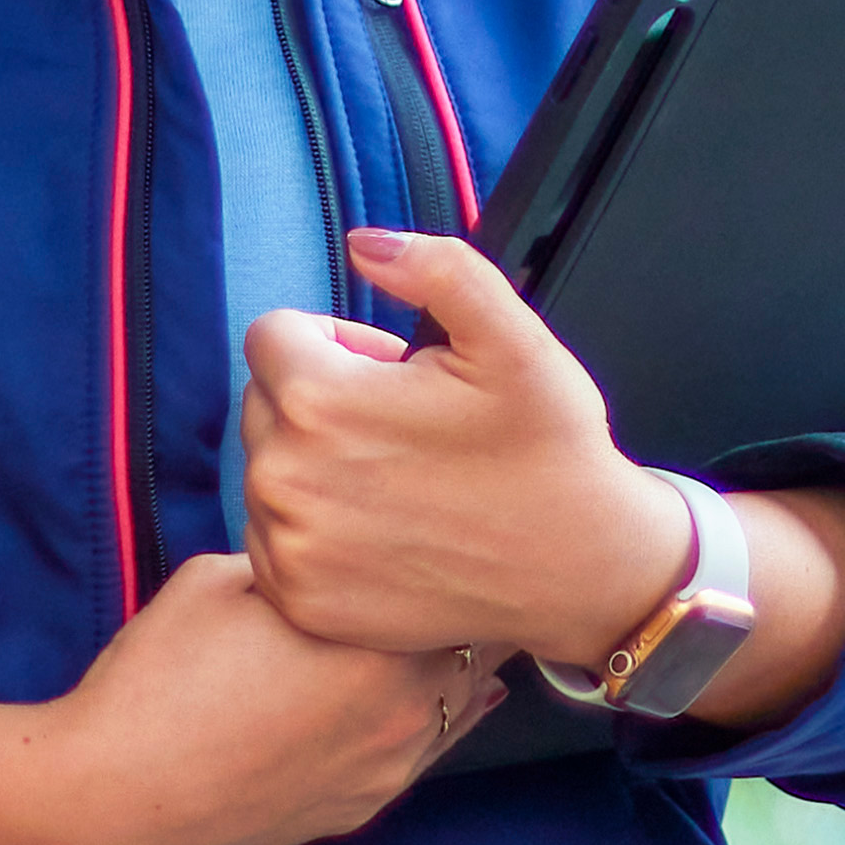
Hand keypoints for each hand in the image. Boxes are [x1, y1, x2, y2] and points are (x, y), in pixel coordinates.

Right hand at [41, 551, 494, 844]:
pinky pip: (428, 752)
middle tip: (475, 568)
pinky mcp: (362, 807)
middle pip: (477, 646)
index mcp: (378, 640)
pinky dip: (445, 716)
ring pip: (464, 704)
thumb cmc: (160, 677)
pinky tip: (465, 693)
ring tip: (479, 624)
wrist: (118, 794)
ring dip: (467, 664)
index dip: (462, 552)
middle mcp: (404, 709)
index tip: (462, 527)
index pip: (458, 587)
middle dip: (471, 607)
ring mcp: (387, 767)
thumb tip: (329, 550)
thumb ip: (297, 560)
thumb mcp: (222, 577)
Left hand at [240, 230, 688, 660]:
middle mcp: (284, 480)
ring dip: (314, 463)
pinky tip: (383, 529)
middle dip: (321, 399)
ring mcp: (288, 549)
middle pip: (265, 401)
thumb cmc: (548, 450)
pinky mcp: (299, 601)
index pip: (273, 335)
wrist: (579, 569)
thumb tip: (364, 243)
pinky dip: (315, 528)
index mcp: (321, 402)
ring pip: (267, 469)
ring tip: (396, 479)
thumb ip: (436, 268)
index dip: (337, 341)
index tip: (394, 371)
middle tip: (403, 426)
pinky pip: (273, 538)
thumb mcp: (512, 337)